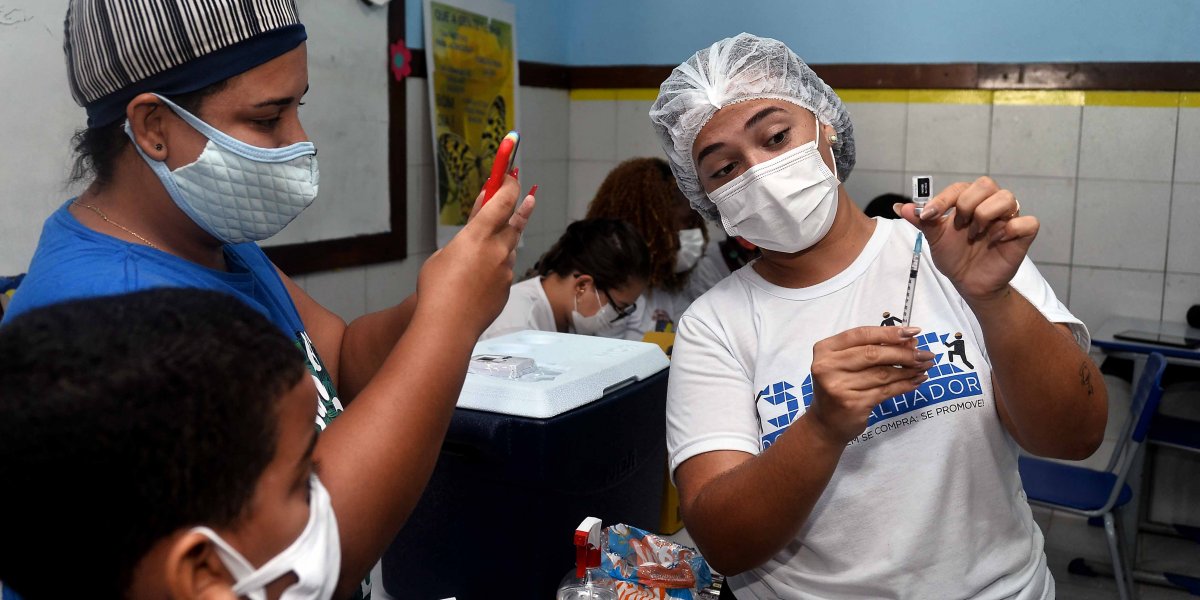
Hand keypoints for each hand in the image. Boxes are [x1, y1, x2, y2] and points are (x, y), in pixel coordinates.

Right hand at [415, 176, 534, 334]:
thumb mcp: (442, 255)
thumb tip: (473, 235)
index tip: (513, 177)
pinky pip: (505, 271)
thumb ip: (462, 242)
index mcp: (478, 235)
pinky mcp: (507, 288)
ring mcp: (505, 270)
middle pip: (516, 222)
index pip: (503, 201)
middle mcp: (497, 250)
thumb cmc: (436, 290)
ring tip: (495, 242)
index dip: (510, 186)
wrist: (449, 325)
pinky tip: (481, 278)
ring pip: (510, 249)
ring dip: (505, 241)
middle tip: (529, 198)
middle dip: (521, 209)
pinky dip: (497, 268)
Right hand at [807, 326, 933, 444]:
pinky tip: (916, 381)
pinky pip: (886, 391)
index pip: (861, 334)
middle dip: (904, 352)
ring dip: (908, 369)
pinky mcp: (854, 404)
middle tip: (925, 354)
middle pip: (873, 353)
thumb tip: (910, 342)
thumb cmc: (839, 387)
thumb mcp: (846, 363)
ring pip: (882, 373)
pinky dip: (905, 385)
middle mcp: (828, 366)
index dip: (889, 332)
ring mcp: (840, 387)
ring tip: (924, 366)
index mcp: (825, 350)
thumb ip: (872, 350)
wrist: (825, 423)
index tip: (913, 332)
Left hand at [896, 176, 1036, 303]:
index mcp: (969, 202)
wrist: (968, 283)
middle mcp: (990, 205)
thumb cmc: (955, 257)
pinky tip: (995, 240)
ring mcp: (1007, 219)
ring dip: (986, 214)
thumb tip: (901, 207)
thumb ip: (922, 221)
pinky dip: (1010, 229)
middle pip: (986, 184)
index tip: (929, 216)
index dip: (943, 199)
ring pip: (1008, 197)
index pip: (960, 187)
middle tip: (960, 224)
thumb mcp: (935, 239)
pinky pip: (1028, 222)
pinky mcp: (1021, 236)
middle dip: (968, 203)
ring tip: (976, 234)